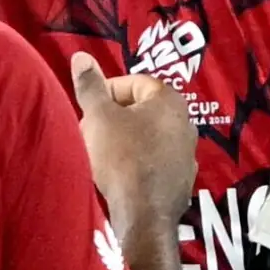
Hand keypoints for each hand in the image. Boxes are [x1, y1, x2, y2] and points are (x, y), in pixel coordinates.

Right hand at [70, 51, 197, 234]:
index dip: (108, 92)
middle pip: (143, 110)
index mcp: (169, 101)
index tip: (90, 109)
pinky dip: (138, 162)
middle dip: (115, 117)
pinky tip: (120, 176)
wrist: (143, 214)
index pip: (135, 83)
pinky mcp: (183, 181)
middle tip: (92, 131)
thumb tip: (82, 56)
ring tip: (102, 155)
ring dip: (126, 140)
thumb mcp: (98, 116)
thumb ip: (90, 85)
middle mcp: (186, 123)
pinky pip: (156, 162)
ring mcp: (188, 154)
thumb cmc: (120, 156)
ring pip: (150, 137)